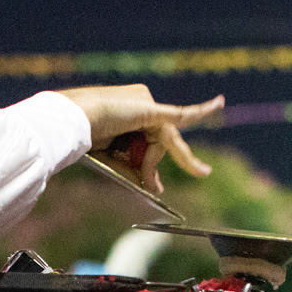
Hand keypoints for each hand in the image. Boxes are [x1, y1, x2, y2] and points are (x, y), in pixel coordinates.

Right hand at [59, 85, 223, 191]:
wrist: (73, 121)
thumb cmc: (85, 138)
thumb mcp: (113, 158)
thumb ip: (135, 169)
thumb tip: (156, 187)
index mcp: (129, 112)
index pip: (148, 141)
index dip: (151, 165)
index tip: (156, 187)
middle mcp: (142, 103)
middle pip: (158, 141)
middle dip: (153, 166)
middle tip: (155, 188)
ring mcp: (147, 102)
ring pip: (162, 140)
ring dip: (151, 161)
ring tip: (133, 167)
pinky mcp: (151, 109)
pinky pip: (182, 114)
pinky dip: (201, 111)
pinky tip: (218, 104)